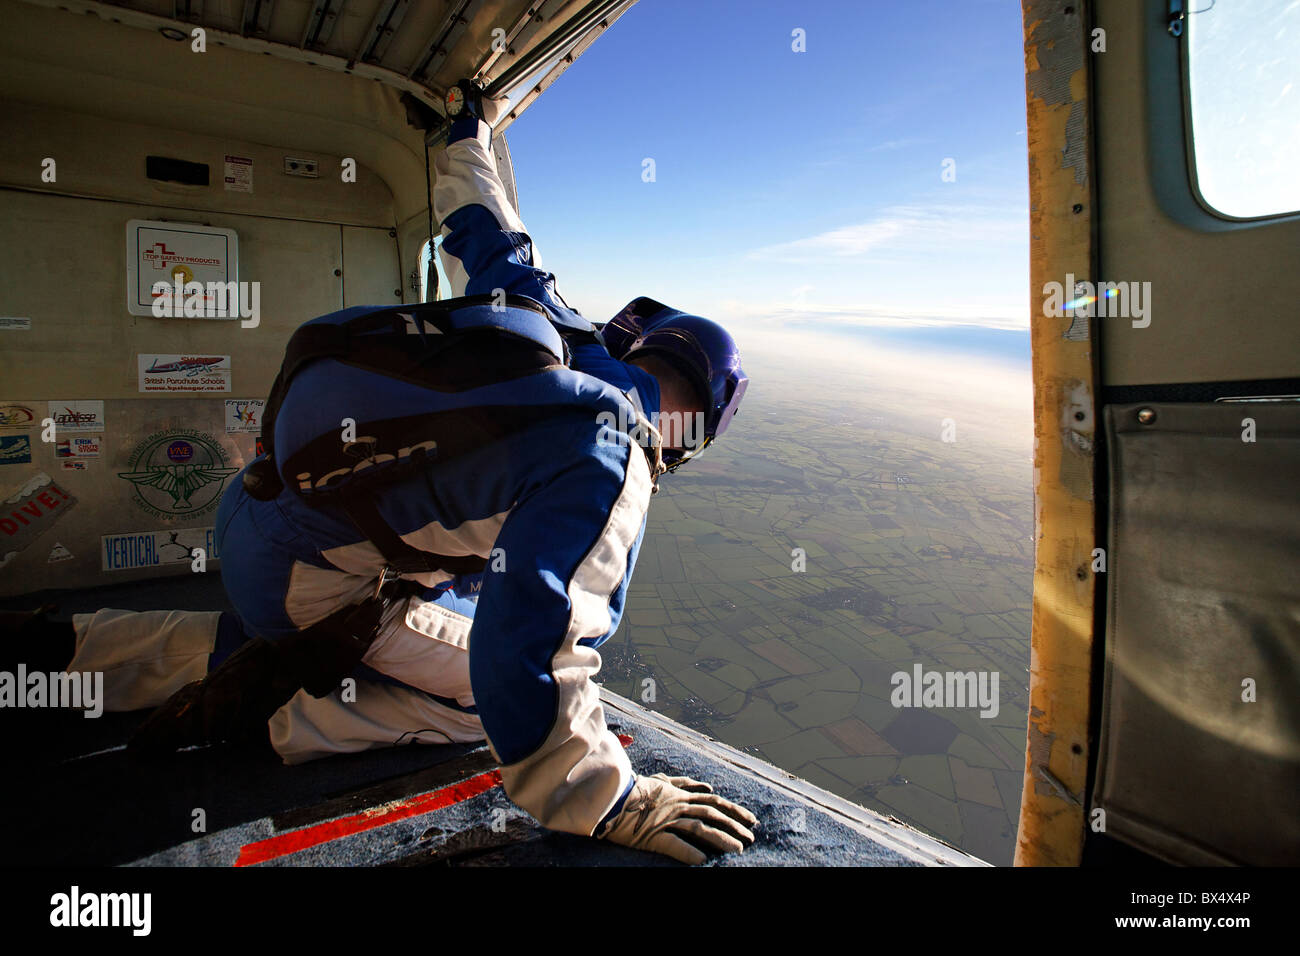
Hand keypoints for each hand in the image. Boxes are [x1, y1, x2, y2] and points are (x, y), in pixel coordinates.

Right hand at [598, 773, 757, 864]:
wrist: (609, 794)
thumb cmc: (633, 789)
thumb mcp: (661, 780)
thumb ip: (683, 783)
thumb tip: (706, 787)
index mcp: (679, 795)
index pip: (714, 801)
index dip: (734, 810)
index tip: (751, 819)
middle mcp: (677, 806)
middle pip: (713, 815)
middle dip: (735, 826)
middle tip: (751, 838)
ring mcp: (666, 819)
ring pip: (700, 828)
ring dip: (720, 839)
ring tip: (737, 850)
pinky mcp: (652, 834)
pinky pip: (673, 844)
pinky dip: (688, 853)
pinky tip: (702, 862)